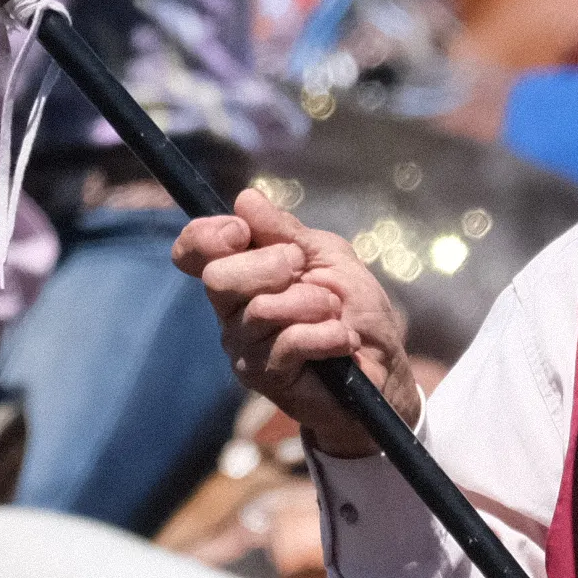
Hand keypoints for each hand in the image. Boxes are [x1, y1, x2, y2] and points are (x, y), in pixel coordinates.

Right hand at [177, 187, 417, 456]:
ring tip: (335, 311)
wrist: (383, 367)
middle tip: (304, 271)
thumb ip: (286, 232)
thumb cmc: (354, 310)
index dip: (208, 236)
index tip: (243, 231)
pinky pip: (287, 343)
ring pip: (259, 311)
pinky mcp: (266, 378)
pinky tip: (344, 340)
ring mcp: (244, 347)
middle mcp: (232, 311)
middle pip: (218, 278)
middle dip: (270, 265)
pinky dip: (326, 334)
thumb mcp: (328, 257)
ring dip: (311, 302)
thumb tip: (245, 200)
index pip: (194, 251)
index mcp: (241, 274)